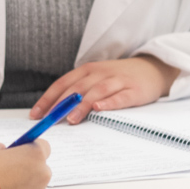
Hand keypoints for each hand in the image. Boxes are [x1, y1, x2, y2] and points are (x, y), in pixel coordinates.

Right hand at [0, 138, 51, 188]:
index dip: (31, 148)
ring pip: (34, 185)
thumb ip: (0, 146)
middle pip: (40, 167)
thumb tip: (3, 150)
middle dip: (28, 167)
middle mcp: (42, 173)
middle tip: (9, 170)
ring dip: (23, 184)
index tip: (21, 151)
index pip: (44, 146)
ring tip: (3, 187)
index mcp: (35, 154)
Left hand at [30, 55, 180, 124]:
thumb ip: (79, 90)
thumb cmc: (120, 77)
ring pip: (96, 91)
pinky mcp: (134, 90)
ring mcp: (118, 80)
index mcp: (88, 70)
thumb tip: (55, 110)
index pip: (63, 83)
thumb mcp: (97, 78)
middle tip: (50, 119)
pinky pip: (120, 97)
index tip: (36, 114)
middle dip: (61, 104)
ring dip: (82, 105)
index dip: (48, 98)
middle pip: (77, 88)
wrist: (152, 69)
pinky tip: (99, 109)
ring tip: (72, 119)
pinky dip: (109, 102)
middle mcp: (100, 73)